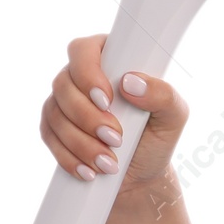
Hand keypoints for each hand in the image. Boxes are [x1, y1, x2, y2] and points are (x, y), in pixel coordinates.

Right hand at [39, 34, 188, 200]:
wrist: (142, 174)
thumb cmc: (159, 137)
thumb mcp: (174, 116)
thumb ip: (163, 94)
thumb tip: (131, 82)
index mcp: (111, 61)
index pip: (84, 50)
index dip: (88, 73)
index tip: (107, 101)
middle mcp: (81, 77)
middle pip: (63, 84)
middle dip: (87, 116)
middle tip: (116, 138)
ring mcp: (63, 102)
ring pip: (55, 113)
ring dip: (81, 141)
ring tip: (109, 162)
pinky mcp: (53, 128)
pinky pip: (49, 137)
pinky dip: (70, 156)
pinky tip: (90, 170)